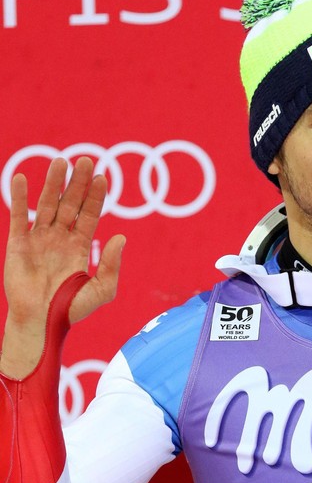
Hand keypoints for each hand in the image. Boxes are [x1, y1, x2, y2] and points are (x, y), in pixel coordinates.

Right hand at [1, 157, 124, 377]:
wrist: (40, 322)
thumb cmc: (71, 309)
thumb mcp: (101, 290)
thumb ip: (111, 265)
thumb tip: (121, 237)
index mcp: (80, 245)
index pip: (90, 214)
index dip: (96, 196)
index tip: (102, 177)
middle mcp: (61, 237)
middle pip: (71, 203)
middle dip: (78, 183)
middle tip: (85, 160)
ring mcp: (40, 239)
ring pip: (47, 205)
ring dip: (53, 183)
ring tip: (60, 161)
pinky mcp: (18, 244)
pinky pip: (19, 217)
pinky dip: (20, 198)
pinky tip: (22, 179)